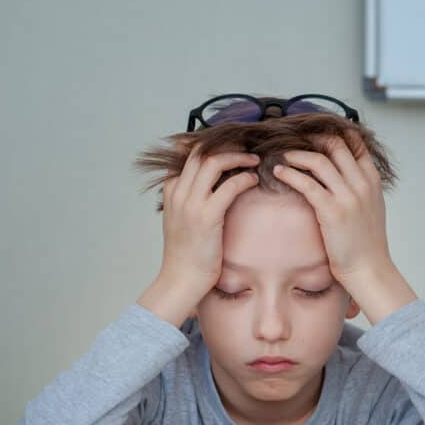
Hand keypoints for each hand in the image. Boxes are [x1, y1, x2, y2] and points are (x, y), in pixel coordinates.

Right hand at [137, 146, 259, 325]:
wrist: (181, 280)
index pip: (188, 155)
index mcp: (171, 191)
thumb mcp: (180, 220)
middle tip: (245, 147)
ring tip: (253, 160)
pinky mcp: (207, 216)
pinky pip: (229, 186)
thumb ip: (189, 200)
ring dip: (237, 157)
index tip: (230, 147)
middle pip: (200, 152)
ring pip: (214, 162)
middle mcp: (178, 193)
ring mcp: (190, 204)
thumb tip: (211, 187)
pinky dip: (244, 178)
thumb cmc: (186, 254)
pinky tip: (253, 180)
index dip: (210, 146)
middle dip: (225, 145)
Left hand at [272, 136, 415, 322]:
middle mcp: (362, 184)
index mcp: (372, 181)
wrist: (368, 268)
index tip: (315, 132)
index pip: (355, 143)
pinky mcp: (332, 211)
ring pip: (319, 161)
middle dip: (312, 139)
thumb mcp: (371, 207)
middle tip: (294, 139)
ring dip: (297, 155)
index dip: (334, 133)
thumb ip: (360, 187)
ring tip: (283, 155)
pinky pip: (306, 183)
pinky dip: (290, 174)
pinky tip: (279, 172)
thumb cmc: (366, 242)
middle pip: (335, 145)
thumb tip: (342, 173)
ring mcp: (348, 196)